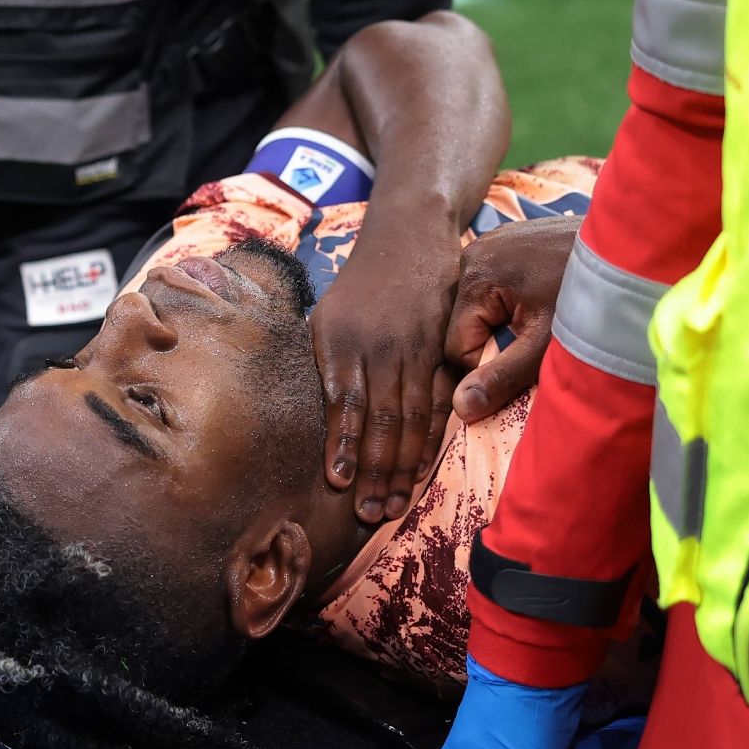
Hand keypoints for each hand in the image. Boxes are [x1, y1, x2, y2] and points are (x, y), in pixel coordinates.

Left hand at [310, 217, 460, 523]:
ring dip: (401, 467)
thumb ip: (321, 365)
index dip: (341, 444)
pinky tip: (420, 471)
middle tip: (369, 513)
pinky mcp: (442, 350)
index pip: (343, 402)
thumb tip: (307, 419)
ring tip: (392, 505)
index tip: (338, 482)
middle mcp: (378, 346)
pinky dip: (429, 441)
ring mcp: (414, 348)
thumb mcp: (326, 315)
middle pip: (380, 419)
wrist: (409, 235)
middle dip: (374, 471)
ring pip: (410, 418)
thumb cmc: (359, 285)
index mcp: (340, 339)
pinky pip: (436, 403)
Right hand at [443, 214, 580, 422]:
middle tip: (535, 338)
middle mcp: (472, 253)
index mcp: (473, 276)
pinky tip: (540, 299)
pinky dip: (510, 304)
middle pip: (464, 326)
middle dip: (494, 343)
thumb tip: (459, 407)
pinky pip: (492, 289)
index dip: (487, 366)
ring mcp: (488, 244)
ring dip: (502, 325)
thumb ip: (501, 377)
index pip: (456, 348)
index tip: (524, 362)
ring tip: (540, 317)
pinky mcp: (505, 242)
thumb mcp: (544, 345)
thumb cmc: (590, 298)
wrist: (630, 249)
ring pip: (477, 310)